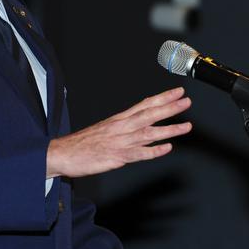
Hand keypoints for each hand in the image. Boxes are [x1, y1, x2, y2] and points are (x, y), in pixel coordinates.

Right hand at [46, 87, 191, 177]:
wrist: (62, 153)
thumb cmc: (83, 144)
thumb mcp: (106, 130)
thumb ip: (126, 129)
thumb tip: (146, 130)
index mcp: (119, 119)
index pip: (144, 104)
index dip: (162, 97)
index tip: (177, 91)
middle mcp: (121, 127)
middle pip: (149, 114)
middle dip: (169, 107)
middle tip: (186, 101)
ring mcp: (119, 142)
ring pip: (148, 133)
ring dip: (169, 129)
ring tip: (186, 126)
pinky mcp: (116, 156)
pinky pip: (138, 154)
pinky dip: (153, 151)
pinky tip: (167, 148)